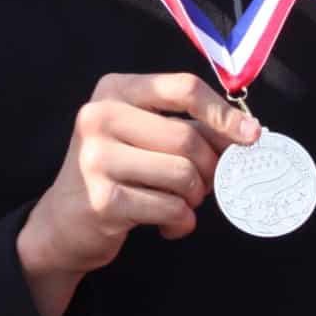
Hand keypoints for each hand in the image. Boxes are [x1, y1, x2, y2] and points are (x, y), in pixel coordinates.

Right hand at [17, 72, 256, 282]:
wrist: (63, 223)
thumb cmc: (116, 173)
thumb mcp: (143, 137)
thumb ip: (189, 128)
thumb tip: (248, 133)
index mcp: (113, 90)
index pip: (183, 89)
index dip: (224, 113)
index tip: (251, 136)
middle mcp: (99, 117)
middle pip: (188, 138)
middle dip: (209, 168)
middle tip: (204, 185)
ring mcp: (97, 159)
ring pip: (183, 175)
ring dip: (195, 197)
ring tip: (181, 204)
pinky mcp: (103, 200)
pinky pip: (170, 208)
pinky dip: (181, 222)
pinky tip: (167, 226)